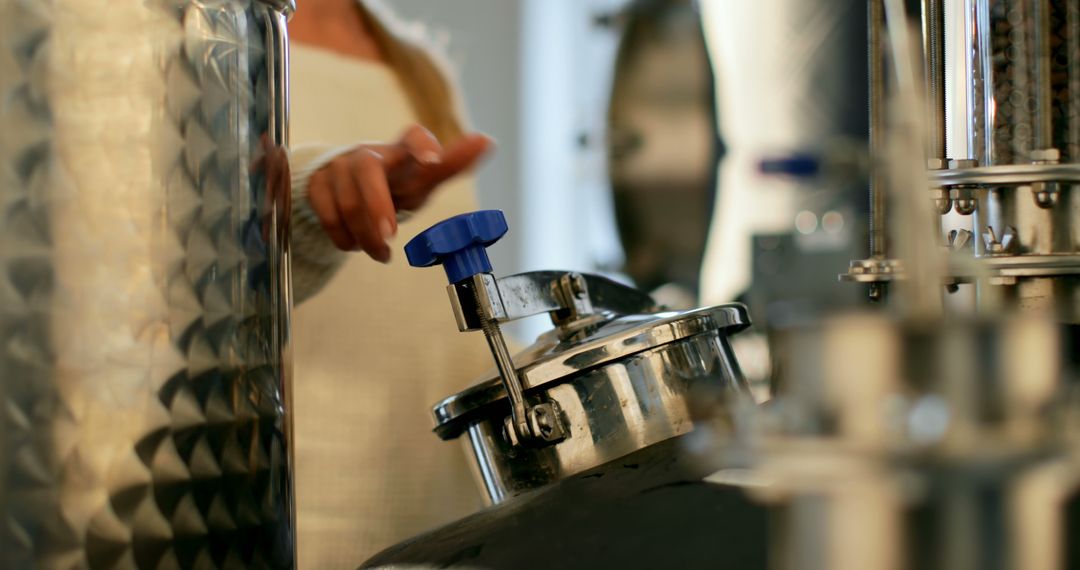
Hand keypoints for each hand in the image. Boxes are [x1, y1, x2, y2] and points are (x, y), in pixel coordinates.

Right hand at [306, 125, 492, 261]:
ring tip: (382, 253)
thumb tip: (489, 141)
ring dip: (366, 235)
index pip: (413, 137)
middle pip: (367, 170)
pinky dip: (344, 238)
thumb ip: (453, 164)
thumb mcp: (423, 178)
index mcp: (401, 151)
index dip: (422, 145)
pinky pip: (327, 214)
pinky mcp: (317, 185)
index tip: (434, 159)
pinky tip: (357, 246)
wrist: (346, 185)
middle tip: (390, 235)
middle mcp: (368, 154)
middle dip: (377, 204)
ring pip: (347, 201)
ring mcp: (339, 168)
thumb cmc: (395, 181)